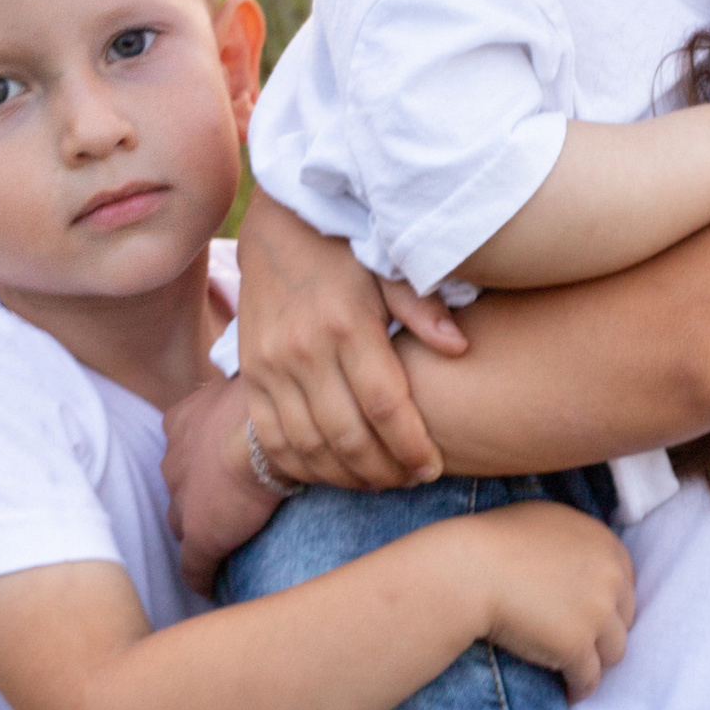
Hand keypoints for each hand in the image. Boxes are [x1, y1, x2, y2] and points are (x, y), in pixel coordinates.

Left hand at [163, 376, 284, 591]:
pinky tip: (213, 587)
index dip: (202, 462)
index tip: (222, 468)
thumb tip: (283, 396)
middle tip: (228, 504)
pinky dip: (202, 578)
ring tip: (224, 543)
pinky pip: (193, 567)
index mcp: (182, 422)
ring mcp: (183, 502)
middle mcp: (173, 461)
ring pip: (182, 525)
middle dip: (195, 496)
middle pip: (179, 488)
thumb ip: (256, 396)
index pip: (184, 448)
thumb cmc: (269, 398)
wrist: (261, 429)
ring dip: (200, 532)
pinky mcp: (199, 537)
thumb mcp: (257, 384)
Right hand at [236, 194, 465, 489]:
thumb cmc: (348, 250)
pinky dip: (302, 466)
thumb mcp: (389, 266)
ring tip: (379, 481)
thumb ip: (423, 306)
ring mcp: (270, 367)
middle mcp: (304, 350)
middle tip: (411, 480)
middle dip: (385, 470)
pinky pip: (271, 439)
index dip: (411, 446)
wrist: (280, 228)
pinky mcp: (250, 376)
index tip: (433, 468)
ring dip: (346, 476)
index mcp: (347, 324)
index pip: (385, 405)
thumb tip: (459, 346)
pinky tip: (332, 472)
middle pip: (347, 436)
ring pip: (309, 446)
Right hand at [452, 501, 634, 700]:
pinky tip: (569, 693)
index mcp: (605, 544)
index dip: (610, 603)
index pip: (625, 583)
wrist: (469, 570)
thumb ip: (575, 541)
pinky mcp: (577, 646)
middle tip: (586, 647)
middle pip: (623, 618)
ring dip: (598, 663)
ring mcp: (596, 613)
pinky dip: (580, 687)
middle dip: (606, 633)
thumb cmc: (494, 542)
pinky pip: (589, 677)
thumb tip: (577, 562)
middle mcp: (610, 577)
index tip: (595, 617)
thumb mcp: (547, 521)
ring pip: (613, 651)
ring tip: (580, 673)